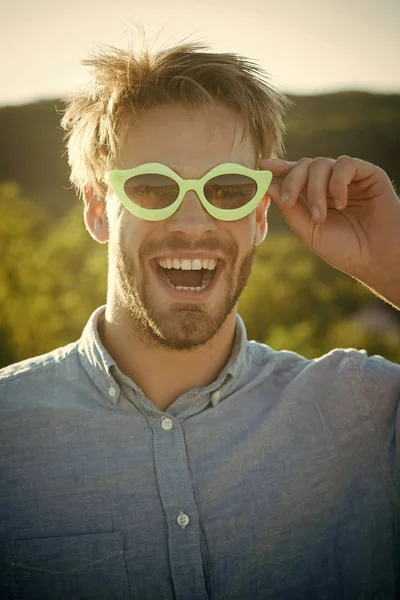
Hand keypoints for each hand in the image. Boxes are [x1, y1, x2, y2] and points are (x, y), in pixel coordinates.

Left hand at [259, 156, 399, 282]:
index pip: (295, 175)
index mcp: (315, 195)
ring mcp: (349, 178)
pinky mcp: (368, 174)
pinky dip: (337, 183)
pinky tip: (340, 202)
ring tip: (321, 215)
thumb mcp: (309, 231)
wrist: (375, 259)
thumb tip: (268, 186)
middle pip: (304, 165)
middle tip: (289, 202)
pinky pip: (345, 164)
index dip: (279, 168)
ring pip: (321, 163)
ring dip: (315, 189)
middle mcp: (330, 183)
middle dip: (292, 182)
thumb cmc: (344, 249)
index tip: (262, 165)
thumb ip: (290, 209)